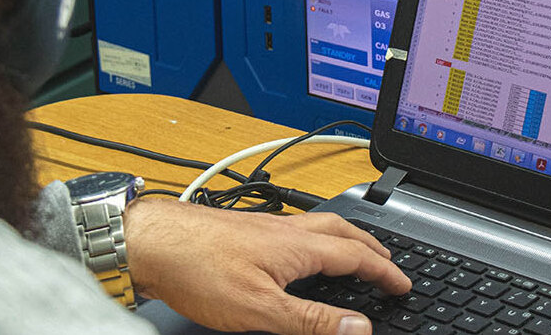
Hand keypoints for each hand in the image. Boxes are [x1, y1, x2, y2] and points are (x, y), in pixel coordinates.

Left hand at [123, 197, 411, 334]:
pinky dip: (314, 238)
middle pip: (341, 232)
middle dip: (370, 247)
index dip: (383, 271)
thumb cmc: (196, 269)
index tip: (403, 283)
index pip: (355, 256)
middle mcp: (284, 229)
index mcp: (297, 246)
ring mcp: (262, 226)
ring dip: (344, 239)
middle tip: (388, 262)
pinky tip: (297, 251)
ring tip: (352, 252)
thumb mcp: (260, 309)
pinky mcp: (242, 230)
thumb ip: (312, 322)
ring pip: (317, 226)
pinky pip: (294, 229)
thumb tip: (359, 328)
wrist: (148, 240)